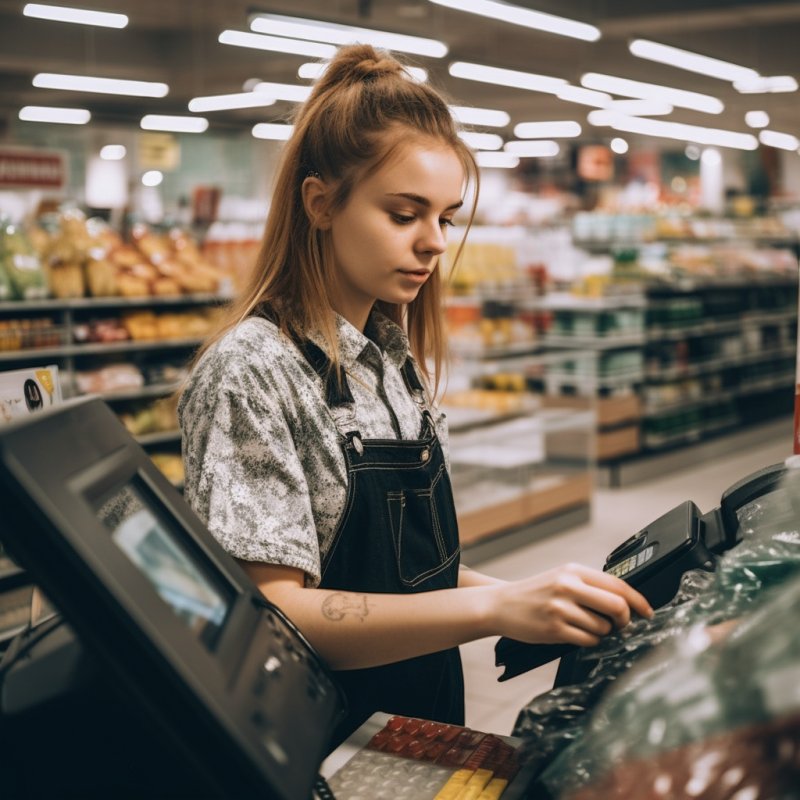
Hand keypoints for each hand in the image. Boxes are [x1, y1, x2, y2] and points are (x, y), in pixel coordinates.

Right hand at [489, 562, 653, 647]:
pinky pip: (588, 640)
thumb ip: (590, 585)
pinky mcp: (554, 629)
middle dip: (625, 620)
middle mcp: (568, 586)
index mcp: (573, 570)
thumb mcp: (561, 578)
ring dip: (602, 633)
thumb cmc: (535, 593)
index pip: (617, 584)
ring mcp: (561, 608)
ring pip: (603, 627)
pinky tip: (576, 635)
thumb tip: (626, 602)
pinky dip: (589, 641)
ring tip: (586, 627)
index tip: (648, 612)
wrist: (501, 604)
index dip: (639, 600)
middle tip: (621, 625)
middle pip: (617, 606)